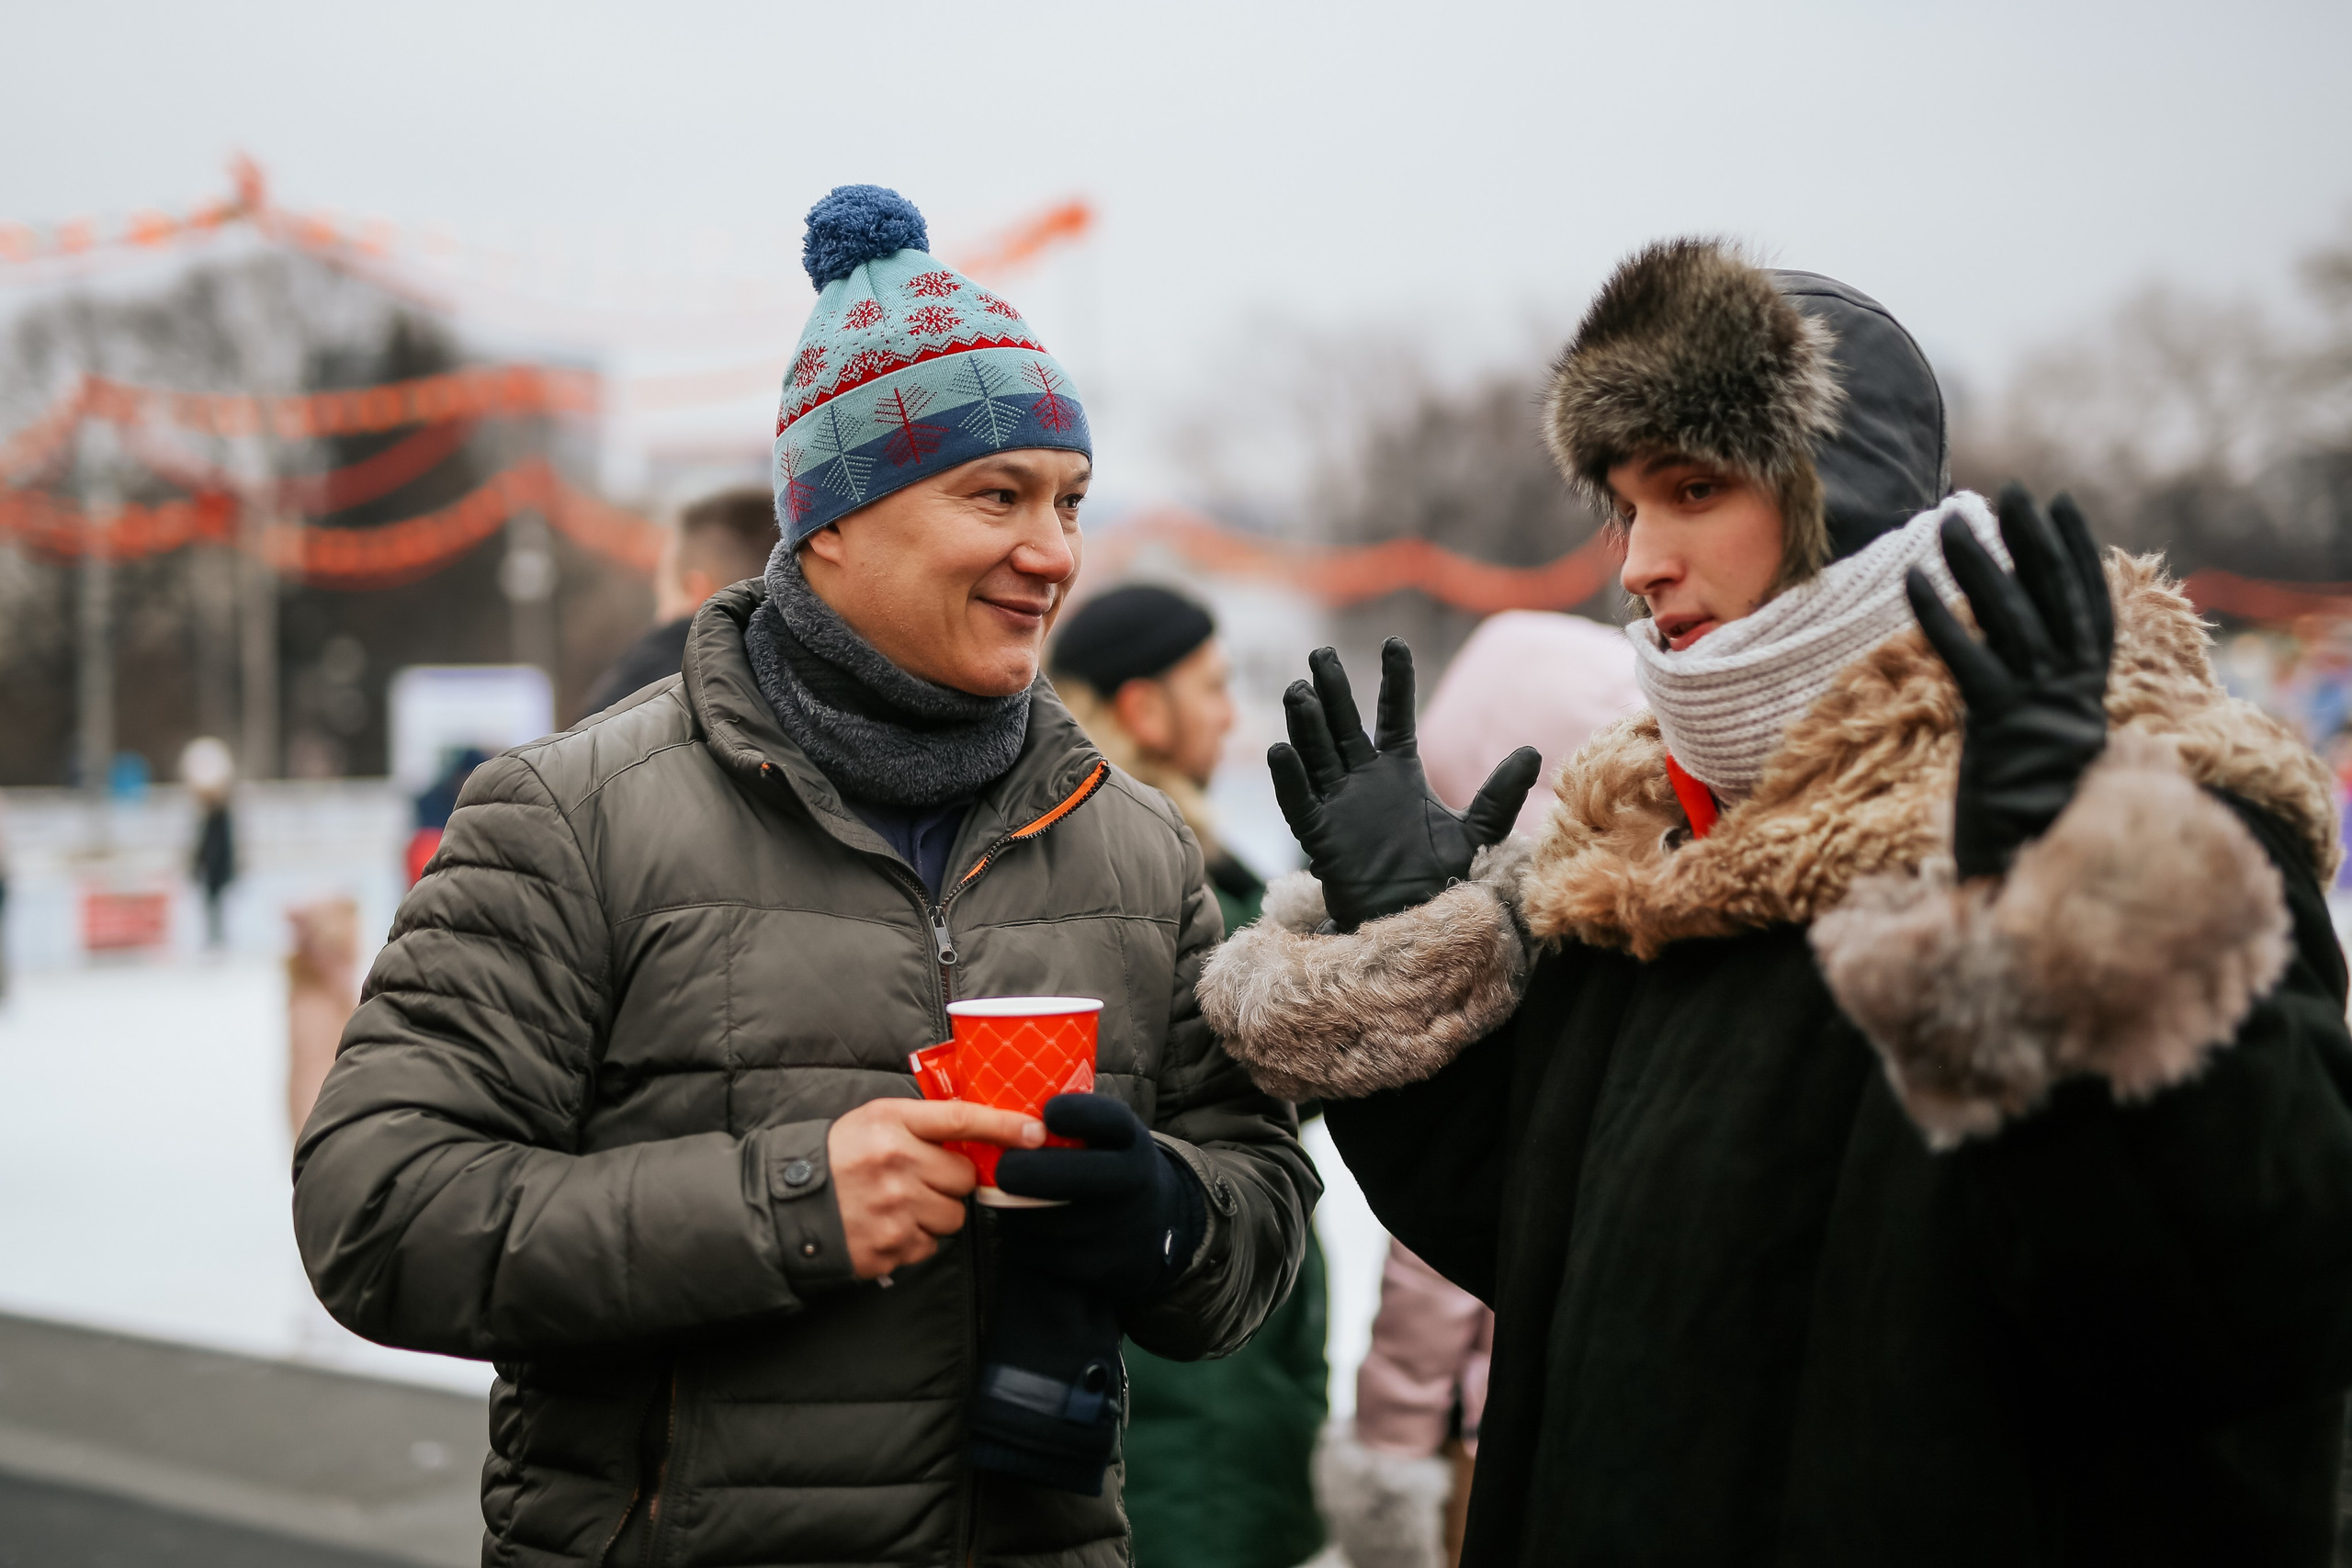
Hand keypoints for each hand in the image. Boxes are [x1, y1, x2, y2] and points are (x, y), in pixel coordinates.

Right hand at [826, 1098, 1041, 1278]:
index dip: (1004, 1126)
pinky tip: (886, 1226)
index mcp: (891, 1123)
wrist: (785, 1206)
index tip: (1036, 1132)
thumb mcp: (874, 1121)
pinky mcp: (889, 1248)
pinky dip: (915, 1239)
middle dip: (949, 1180)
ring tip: (899, 1203)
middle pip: (963, 1178)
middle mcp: (895, 1164)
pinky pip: (929, 1245)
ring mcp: (893, 1210)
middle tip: (919, 1177)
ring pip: (953, 1216)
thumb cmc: (837, 1157)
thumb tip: (983, 1130)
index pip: (961, 1119)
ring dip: (935, 1212)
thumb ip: (923, 1123)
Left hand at [992, 1094, 1205, 1306]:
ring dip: (1016, 1208)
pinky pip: (1045, 1253)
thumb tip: (1009, 1101)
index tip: (1047, 1113)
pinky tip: (1024, 1225)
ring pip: (1048, 1219)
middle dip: (1027, 1171)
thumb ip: (1077, 1121)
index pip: (1109, 1120)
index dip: (1077, 1114)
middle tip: (1003, 1167)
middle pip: (1072, 1176)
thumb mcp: (1112, 1137)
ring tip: (1008, 1195)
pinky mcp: (1098, 1267)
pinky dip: (1025, 1240)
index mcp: (1132, 1142)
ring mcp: (1117, 1228)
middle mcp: (1133, 1184)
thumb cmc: (1113, 1166)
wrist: (1155, 1224)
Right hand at [1268, 639, 1541, 930]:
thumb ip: (1498, 794)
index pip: (1394, 715)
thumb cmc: (1437, 874)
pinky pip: (1300, 803)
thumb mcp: (1476, 832)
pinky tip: (1279, 751)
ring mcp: (1338, 804)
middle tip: (1321, 655)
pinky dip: (1289, 779)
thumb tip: (1533, 752)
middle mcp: (1364, 780)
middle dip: (1334, 690)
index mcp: (1398, 771)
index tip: (1395, 644)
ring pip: (1317, 754)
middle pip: (1344, 725)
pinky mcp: (1320, 836)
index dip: (1394, 681)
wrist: (1411, 917)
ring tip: (1298, 691)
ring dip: (1307, 724)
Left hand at [1904, 484, 2112, 880]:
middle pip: (2052, 599)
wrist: (2041, 876)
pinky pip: (1969, 661)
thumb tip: (2013, 684)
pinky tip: (1913, 580)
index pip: (2088, 609)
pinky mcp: (2001, 729)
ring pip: (2010, 619)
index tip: (2060, 507)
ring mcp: (2038, 709)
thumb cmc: (2033, 827)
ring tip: (1949, 520)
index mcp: (2083, 697)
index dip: (2076, 555)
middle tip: (2007, 490)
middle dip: (2031, 542)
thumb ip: (2030, 716)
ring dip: (1980, 565)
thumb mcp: (2034, 760)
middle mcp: (2069, 695)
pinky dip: (1943, 618)